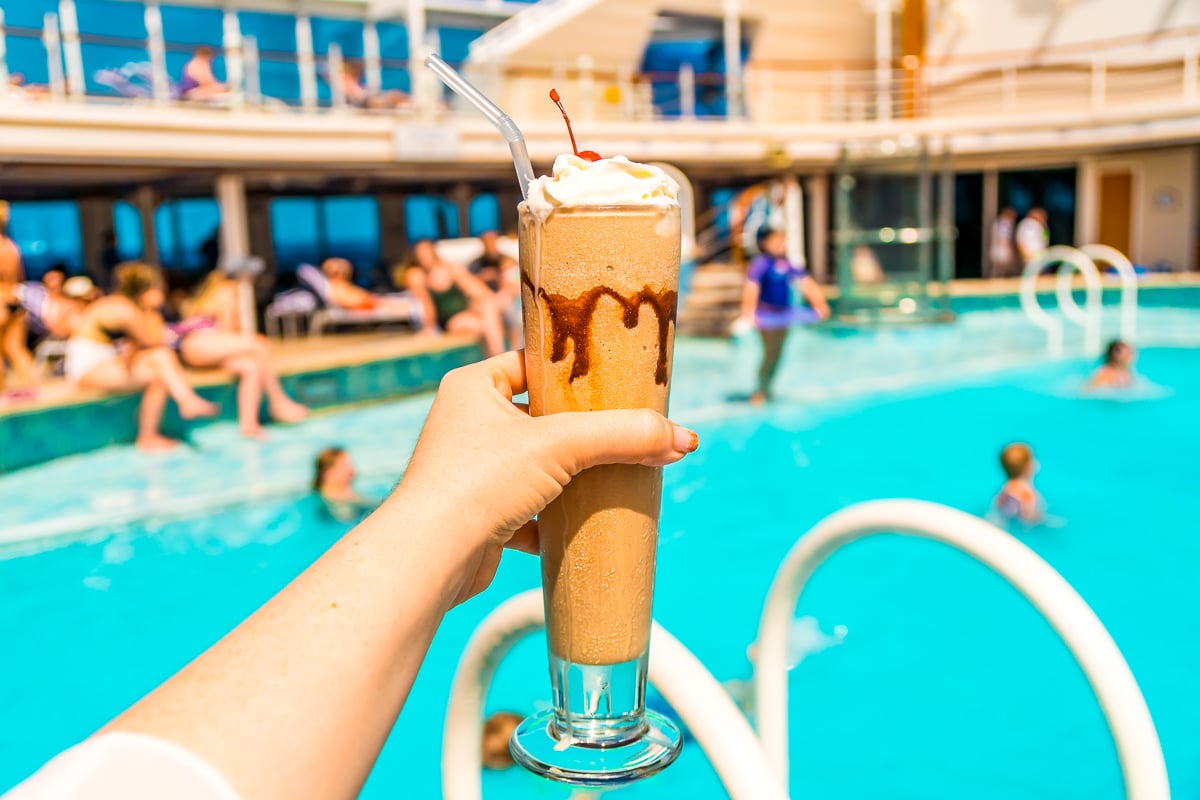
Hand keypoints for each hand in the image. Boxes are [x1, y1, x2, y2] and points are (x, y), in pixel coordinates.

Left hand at [393, 351, 697, 604]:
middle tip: (625, 427)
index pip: (533, 363)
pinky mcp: (479, 516)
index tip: (615, 379)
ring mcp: (471, 472)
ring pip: (535, 465)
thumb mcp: (561, 446)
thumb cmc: (478, 483)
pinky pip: (528, 509)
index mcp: (472, 387)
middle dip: (580, 429)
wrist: (431, 559)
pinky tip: (585, 521)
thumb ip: (623, 436)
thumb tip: (684, 439)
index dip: (573, 370)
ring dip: (570, 474)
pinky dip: (554, 517)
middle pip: (540, 417)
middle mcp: (466, 424)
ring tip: (613, 473)